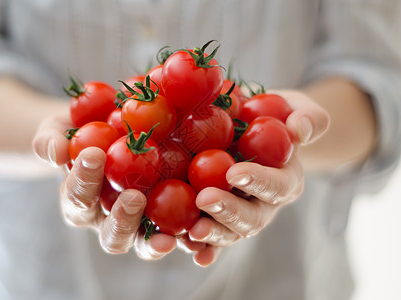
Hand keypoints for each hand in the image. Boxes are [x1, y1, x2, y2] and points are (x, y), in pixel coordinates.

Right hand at [32, 114, 179, 259]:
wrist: (111, 132)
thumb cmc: (83, 133)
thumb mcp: (60, 129)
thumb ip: (51, 139)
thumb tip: (55, 152)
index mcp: (81, 202)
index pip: (79, 197)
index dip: (83, 180)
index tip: (94, 154)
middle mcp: (108, 220)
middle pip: (112, 235)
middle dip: (121, 220)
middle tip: (133, 197)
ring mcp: (139, 223)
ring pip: (144, 243)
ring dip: (153, 242)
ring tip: (167, 235)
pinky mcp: (167, 218)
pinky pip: (177, 233)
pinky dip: (187, 239)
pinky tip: (199, 233)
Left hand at [186, 89, 329, 266]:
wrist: (253, 133)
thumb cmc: (274, 118)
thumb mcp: (294, 108)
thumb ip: (306, 116)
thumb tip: (299, 129)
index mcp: (286, 180)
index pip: (276, 185)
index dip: (258, 181)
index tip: (234, 173)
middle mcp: (266, 205)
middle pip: (252, 218)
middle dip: (229, 212)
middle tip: (205, 199)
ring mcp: (242, 216)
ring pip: (231, 233)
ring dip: (213, 234)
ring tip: (193, 231)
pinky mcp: (220, 221)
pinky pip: (212, 239)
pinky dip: (203, 248)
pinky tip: (190, 249)